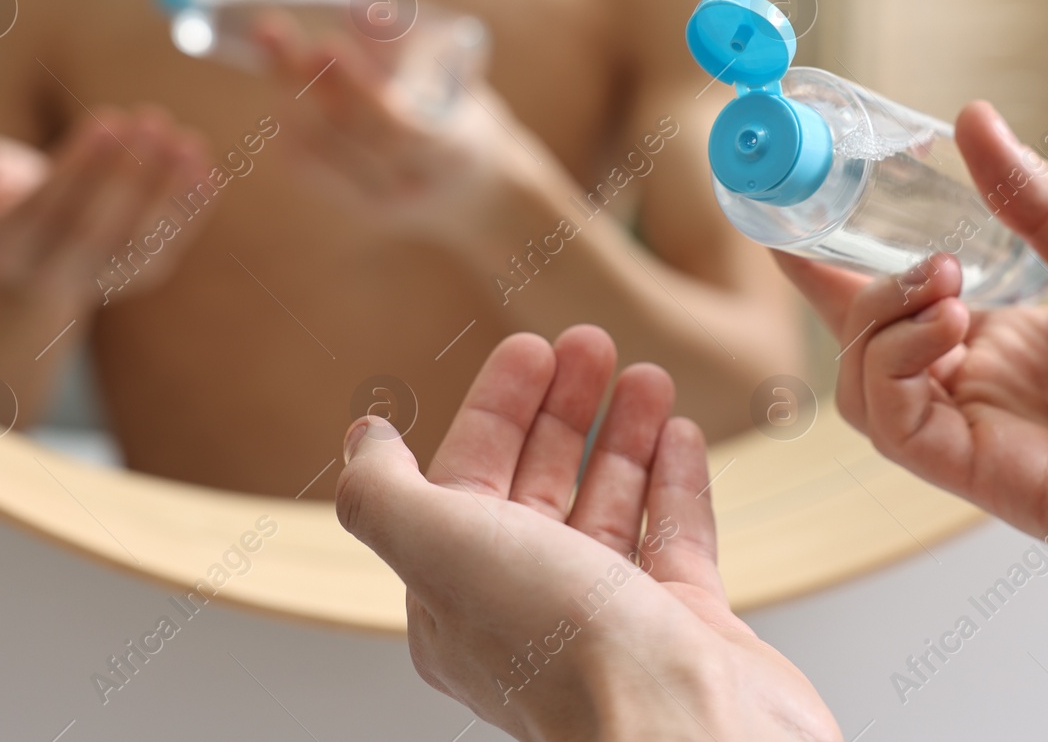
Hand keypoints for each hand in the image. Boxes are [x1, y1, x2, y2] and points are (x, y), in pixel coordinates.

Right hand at [0, 105, 208, 309]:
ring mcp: (101, 281)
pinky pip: (169, 246)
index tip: (109, 118)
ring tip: (188, 141)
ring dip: (168, 193)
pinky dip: (191, 210)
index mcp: (5, 249)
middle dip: (128, 174)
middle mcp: (52, 275)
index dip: (80, 165)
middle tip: (151, 119)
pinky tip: (207, 168)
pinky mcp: (140, 276)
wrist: (32, 257)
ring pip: (140, 244)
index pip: (47, 209)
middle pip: (96, 230)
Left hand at [258, 13, 550, 242]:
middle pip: (350, 132)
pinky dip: (293, 129)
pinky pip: (313, 170)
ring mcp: (387, 202)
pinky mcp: (362, 209)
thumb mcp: (451, 72)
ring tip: (270, 48)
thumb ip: (396, 32)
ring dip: (291, 94)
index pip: (396, 123)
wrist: (480, 194)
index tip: (326, 41)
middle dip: (304, 79)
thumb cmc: (465, 117)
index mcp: (454, 149)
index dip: (358, 85)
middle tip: (271, 30)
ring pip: (324, 150)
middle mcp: (417, 183)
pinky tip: (282, 97)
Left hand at [336, 325, 840, 741]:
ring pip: (610, 507)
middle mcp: (530, 612)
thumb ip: (384, 491)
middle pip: (539, 487)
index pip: (467, 481)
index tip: (531, 347)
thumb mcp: (439, 548)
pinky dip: (675, 482)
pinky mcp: (684, 629)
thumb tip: (362, 438)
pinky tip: (680, 434)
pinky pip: (674, 541)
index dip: (495, 408)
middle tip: (592, 344)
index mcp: (457, 600)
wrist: (685, 731)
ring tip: (646, 376)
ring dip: (624, 436)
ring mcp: (612, 623)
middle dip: (562, 409)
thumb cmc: (564, 648)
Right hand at [776, 101, 1047, 591]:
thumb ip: (1042, 205)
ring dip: (877, 323)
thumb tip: (975, 120)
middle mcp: (981, 389)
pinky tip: (949, 328)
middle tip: (923, 256)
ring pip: (861, 386)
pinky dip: (896, 366)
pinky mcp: (979, 475)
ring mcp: (976, 434)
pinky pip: (892, 426)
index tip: (791, 216)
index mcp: (1011, 341)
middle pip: (862, 345)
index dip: (836, 267)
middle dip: (857, 287)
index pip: (898, 306)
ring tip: (944, 285)